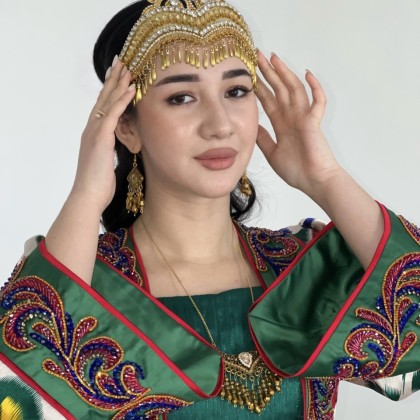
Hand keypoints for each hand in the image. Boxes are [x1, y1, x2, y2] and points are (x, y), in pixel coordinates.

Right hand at [71, 56, 134, 213]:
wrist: (88, 196)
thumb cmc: (98, 184)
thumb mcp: (106, 162)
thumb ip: (110, 150)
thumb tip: (118, 147)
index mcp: (94, 134)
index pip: (103, 106)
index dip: (110, 90)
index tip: (118, 75)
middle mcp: (92, 128)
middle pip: (103, 98)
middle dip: (113, 79)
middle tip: (122, 61)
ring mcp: (95, 131)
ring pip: (107, 101)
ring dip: (119, 83)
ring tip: (128, 68)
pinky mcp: (100, 138)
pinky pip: (113, 113)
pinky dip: (122, 99)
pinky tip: (132, 88)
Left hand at [256, 51, 341, 196]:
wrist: (313, 181)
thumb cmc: (296, 170)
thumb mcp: (272, 152)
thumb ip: (263, 138)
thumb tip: (252, 126)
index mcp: (282, 124)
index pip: (268, 100)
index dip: (259, 86)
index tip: (249, 74)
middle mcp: (292, 117)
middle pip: (279, 89)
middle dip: (268, 72)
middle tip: (257, 55)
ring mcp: (304, 118)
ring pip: (294, 89)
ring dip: (285, 73)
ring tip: (274, 58)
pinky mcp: (314, 122)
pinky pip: (317, 101)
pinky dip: (314, 87)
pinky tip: (307, 74)